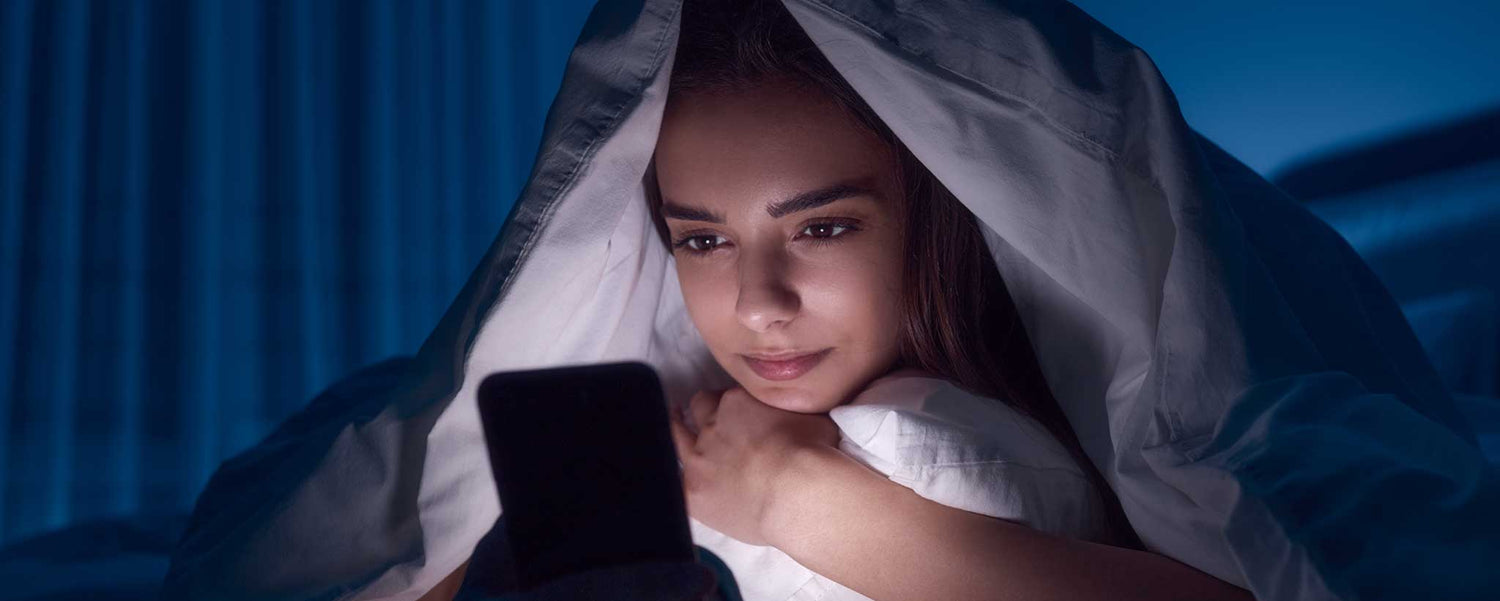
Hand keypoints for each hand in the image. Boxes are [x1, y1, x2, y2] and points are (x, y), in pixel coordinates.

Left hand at [668, 387, 839, 545]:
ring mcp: (698, 460)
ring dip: (677, 430)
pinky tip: (677, 478)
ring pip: (677, 437)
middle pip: (700, 409)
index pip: (728, 396)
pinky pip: (673, 484)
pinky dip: (675, 479)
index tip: (742, 414)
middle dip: (704, 411)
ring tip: (676, 425)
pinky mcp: (692, 493)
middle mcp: (712, 426)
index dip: (734, 405)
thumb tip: (799, 406)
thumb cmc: (813, 453)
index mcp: (738, 403)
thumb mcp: (812, 415)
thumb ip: (793, 408)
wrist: (798, 493)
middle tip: (706, 414)